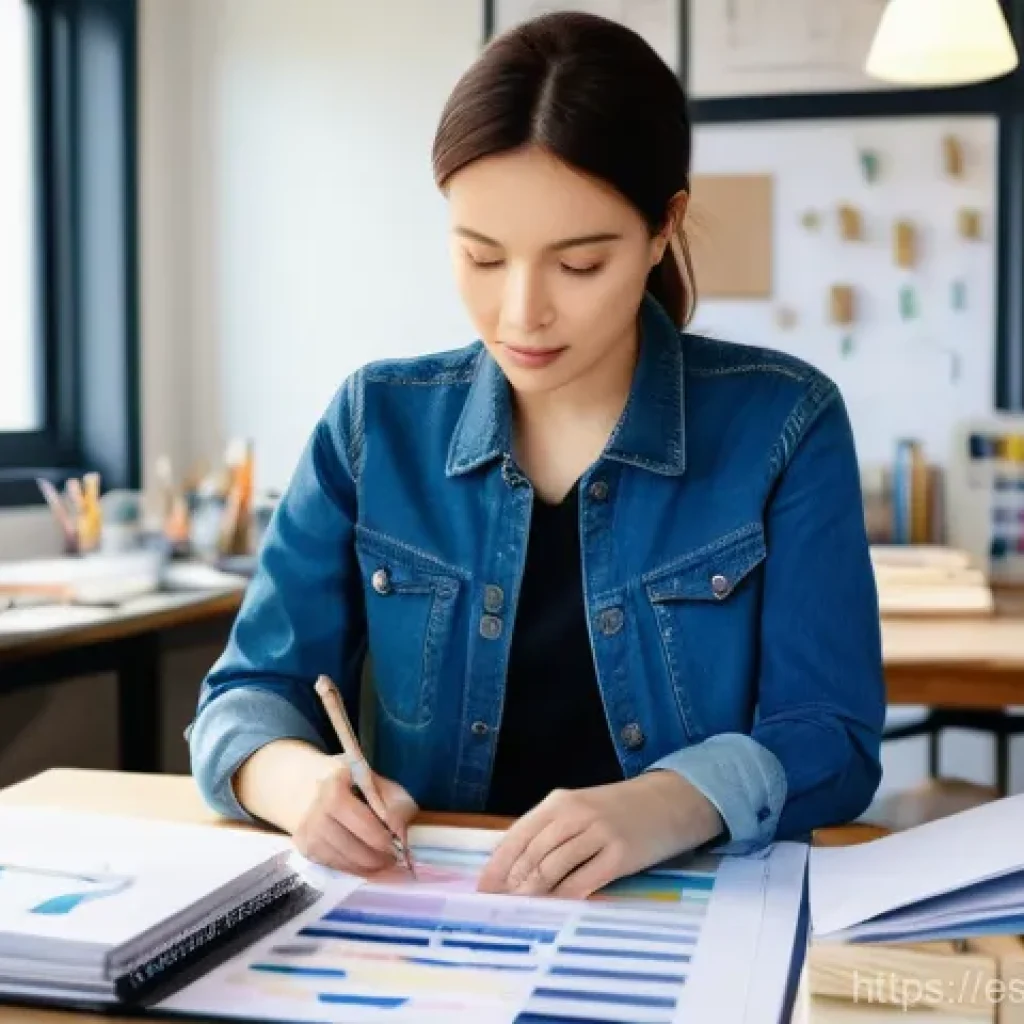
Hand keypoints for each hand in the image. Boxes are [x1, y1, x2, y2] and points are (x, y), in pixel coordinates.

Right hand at [292, 755, 417, 874]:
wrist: (309, 784)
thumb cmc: (350, 782)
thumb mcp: (377, 781)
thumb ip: (394, 804)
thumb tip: (400, 835)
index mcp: (335, 790)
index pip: (363, 822)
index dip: (382, 837)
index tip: (399, 846)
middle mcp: (316, 813)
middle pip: (351, 847)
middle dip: (377, 858)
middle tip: (395, 861)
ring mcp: (307, 833)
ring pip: (342, 861)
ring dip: (366, 868)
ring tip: (384, 865)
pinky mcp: (304, 848)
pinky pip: (333, 865)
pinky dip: (352, 869)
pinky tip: (366, 866)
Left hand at [476, 771, 722, 898]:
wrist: (667, 801)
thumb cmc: (616, 809)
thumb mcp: (579, 809)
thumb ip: (549, 833)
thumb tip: (513, 870)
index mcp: (558, 801)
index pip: (517, 835)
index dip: (497, 865)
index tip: (482, 889)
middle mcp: (575, 813)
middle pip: (532, 854)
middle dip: (512, 883)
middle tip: (501, 906)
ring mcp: (599, 833)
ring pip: (553, 868)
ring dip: (535, 892)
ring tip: (523, 909)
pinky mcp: (620, 855)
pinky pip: (583, 881)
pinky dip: (565, 897)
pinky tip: (557, 908)